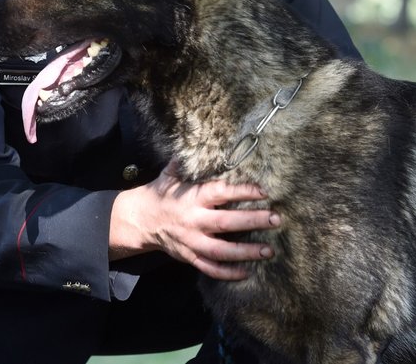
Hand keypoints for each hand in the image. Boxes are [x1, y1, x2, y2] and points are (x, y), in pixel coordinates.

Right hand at [109, 161, 280, 279]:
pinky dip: (227, 273)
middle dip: (253, 221)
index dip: (242, 192)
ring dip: (246, 252)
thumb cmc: (160, 194)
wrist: (140, 220)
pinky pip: (210, 268)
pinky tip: (247, 272)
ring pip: (222, 251)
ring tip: (269, 251)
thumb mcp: (169, 174)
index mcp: (192, 198)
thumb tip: (197, 142)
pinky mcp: (189, 256)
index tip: (263, 191)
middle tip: (276, 219)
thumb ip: (185, 162)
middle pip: (227, 223)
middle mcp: (193, 221)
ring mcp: (192, 242)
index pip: (220, 193)